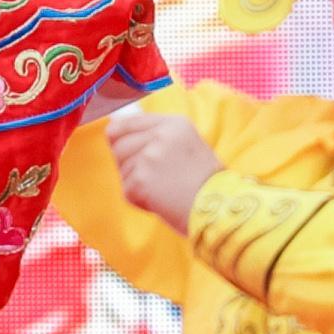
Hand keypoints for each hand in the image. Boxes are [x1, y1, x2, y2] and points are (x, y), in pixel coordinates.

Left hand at [106, 109, 221, 227]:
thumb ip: (155, 135)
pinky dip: (141, 201)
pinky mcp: (142, 180)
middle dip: (127, 164)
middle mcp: (161, 135)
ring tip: (163, 190)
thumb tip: (114, 129)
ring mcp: (150, 157)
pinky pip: (127, 191)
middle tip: (152, 178)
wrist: (220, 209)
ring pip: (122, 169)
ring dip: (136, 183)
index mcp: (174, 124)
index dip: (119, 139)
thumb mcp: (187, 145)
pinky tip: (163, 202)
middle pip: (118, 145)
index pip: (124, 124)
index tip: (124, 150)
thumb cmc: (205, 182)